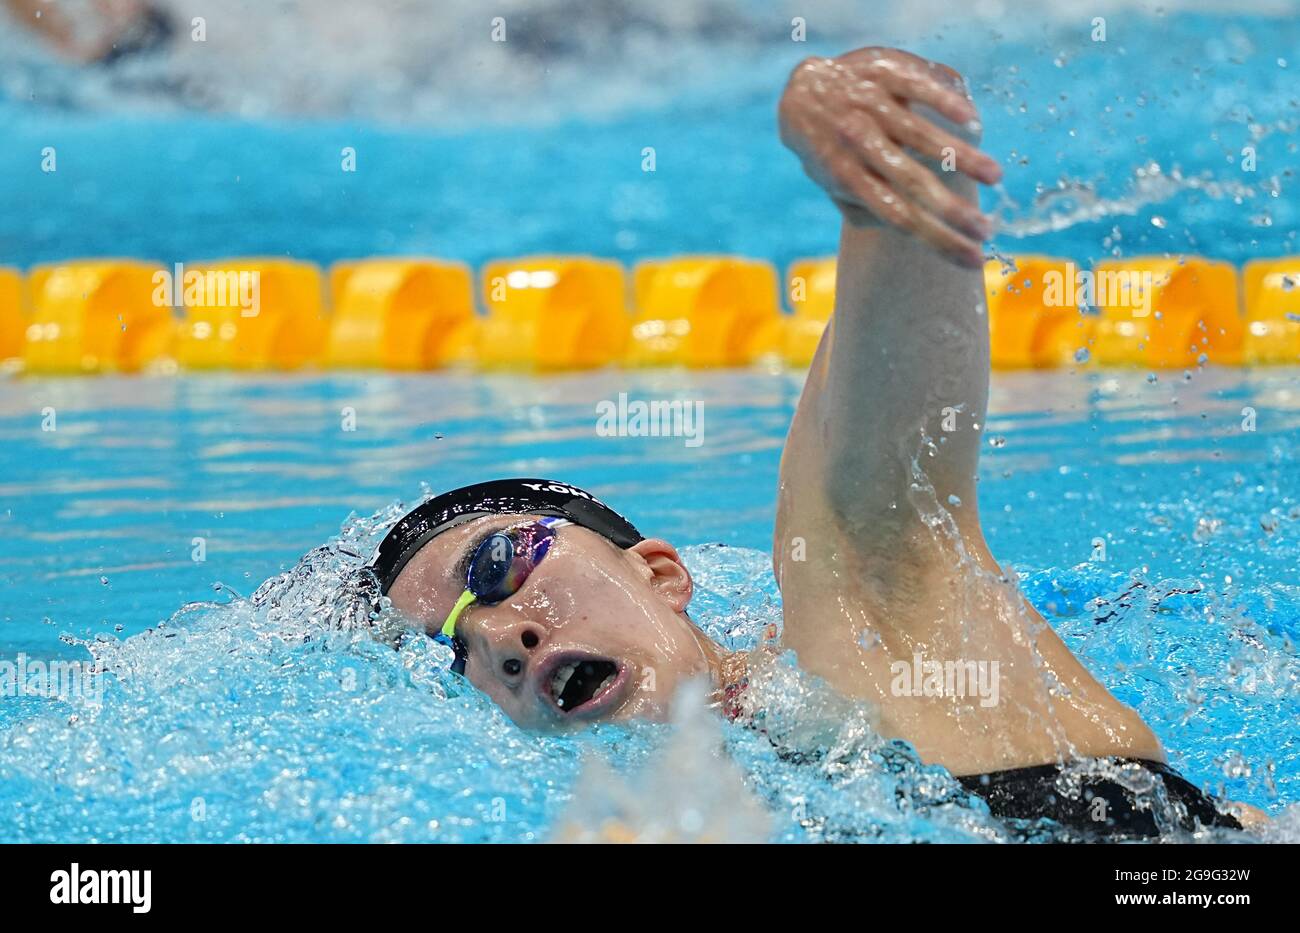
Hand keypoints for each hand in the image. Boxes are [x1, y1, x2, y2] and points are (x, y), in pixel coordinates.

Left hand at [778, 47, 1002, 268]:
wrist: (802, 93)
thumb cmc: (830, 151)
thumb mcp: (836, 187)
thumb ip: (865, 211)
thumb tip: (911, 229)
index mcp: (848, 178)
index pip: (899, 218)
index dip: (937, 240)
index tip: (974, 260)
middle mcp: (857, 143)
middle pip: (911, 183)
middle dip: (952, 210)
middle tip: (988, 230)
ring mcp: (869, 106)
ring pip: (918, 134)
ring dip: (960, 156)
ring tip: (995, 177)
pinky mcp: (882, 72)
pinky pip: (916, 87)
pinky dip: (944, 102)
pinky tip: (971, 119)